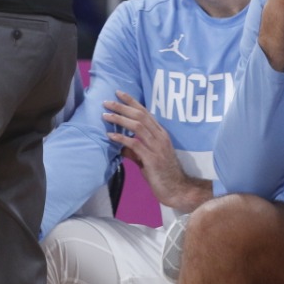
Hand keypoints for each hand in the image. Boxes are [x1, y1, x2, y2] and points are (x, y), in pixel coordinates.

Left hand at [104, 91, 209, 211]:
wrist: (177, 190)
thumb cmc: (163, 175)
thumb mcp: (147, 159)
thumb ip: (135, 151)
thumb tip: (120, 146)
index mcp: (161, 134)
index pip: (145, 112)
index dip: (132, 101)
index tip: (119, 93)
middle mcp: (160, 137)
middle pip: (140, 115)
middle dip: (122, 106)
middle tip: (107, 102)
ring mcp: (157, 147)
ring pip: (138, 126)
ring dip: (120, 119)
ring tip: (106, 116)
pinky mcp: (153, 159)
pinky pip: (135, 144)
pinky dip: (122, 138)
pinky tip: (111, 136)